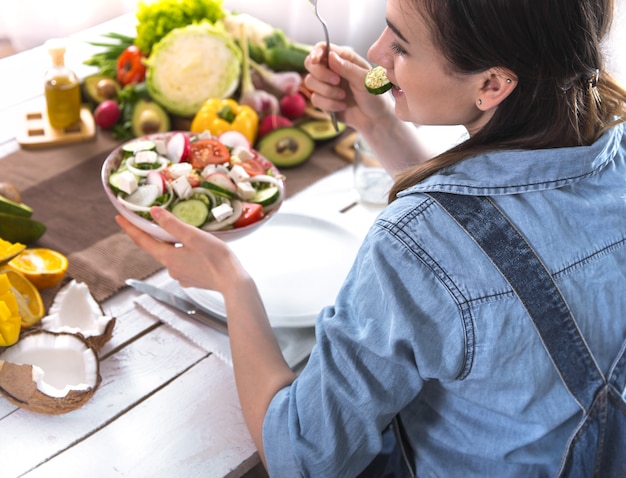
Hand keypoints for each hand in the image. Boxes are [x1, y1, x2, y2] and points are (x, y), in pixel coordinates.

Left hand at [116, 207, 247, 294]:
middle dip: (152, 234)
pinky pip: (182, 263)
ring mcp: (181, 276)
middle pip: (156, 247)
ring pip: (171, 255)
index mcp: (168, 257)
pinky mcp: (192, 279)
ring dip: (172, 244)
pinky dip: (183, 253)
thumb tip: (154, 212)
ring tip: (180, 233)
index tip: (118, 218)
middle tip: (150, 220)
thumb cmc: (216, 258)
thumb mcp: (193, 236)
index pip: (142, 240)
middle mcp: (171, 268)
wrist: (233, 282)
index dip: (130, 228)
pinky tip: (194, 249)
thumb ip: (172, 224)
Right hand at [304, 43, 394, 133]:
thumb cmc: (375, 96)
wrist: (375, 119)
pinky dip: (329, 104)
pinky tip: (342, 106)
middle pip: (310, 64)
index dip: (316, 52)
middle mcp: (332, 69)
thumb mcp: (365, 80)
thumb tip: (330, 56)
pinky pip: (315, 99)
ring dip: (327, 91)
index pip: (323, 48)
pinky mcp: (323, 100)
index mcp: (344, 58)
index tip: (315, 61)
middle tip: (337, 81)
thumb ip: (348, 68)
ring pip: (310, 82)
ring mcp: (326, 85)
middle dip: (321, 74)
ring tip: (343, 96)